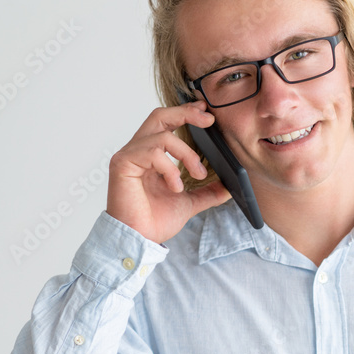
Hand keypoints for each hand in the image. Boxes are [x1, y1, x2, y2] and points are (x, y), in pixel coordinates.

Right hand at [106, 101, 230, 243]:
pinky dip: (170, 168)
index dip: (186, 113)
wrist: (139, 240)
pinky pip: (152, 152)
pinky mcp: (123, 164)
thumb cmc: (154, 221)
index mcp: (151, 155)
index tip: (207, 114)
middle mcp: (138, 151)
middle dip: (186, 114)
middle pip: (160, 115)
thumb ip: (207, 192)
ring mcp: (129, 155)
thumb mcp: (189, 202)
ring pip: (162, 135)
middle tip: (209, 121)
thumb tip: (230, 186)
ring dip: (186, 153)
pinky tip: (175, 187)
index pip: (166, 122)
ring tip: (197, 173)